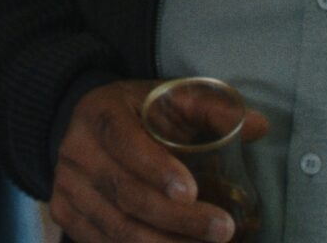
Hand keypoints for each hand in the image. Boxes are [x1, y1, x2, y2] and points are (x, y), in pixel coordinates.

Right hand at [51, 81, 268, 242]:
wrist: (90, 125)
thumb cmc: (140, 111)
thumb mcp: (172, 97)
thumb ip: (214, 109)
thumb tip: (260, 126)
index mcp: (99, 113)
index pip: (124, 142)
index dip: (155, 169)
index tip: (191, 191)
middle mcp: (75, 151)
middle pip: (126, 194)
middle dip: (177, 219)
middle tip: (222, 230)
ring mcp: (67, 187)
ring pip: (116, 228)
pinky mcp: (66, 215)